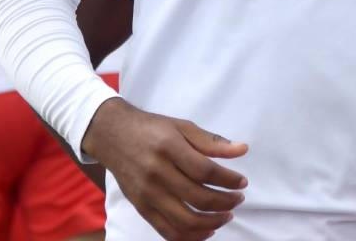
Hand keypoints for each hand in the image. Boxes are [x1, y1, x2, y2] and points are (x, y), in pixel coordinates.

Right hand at [82, 98, 247, 239]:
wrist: (112, 135)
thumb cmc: (151, 129)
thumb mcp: (181, 126)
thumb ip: (212, 141)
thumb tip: (242, 150)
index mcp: (169, 147)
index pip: (205, 171)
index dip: (229, 180)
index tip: (242, 183)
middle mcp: (157, 172)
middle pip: (199, 198)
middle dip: (226, 203)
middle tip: (238, 199)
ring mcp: (147, 193)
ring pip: (185, 221)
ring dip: (212, 223)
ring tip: (226, 216)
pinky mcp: (141, 207)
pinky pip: (168, 231)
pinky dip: (190, 237)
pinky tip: (206, 230)